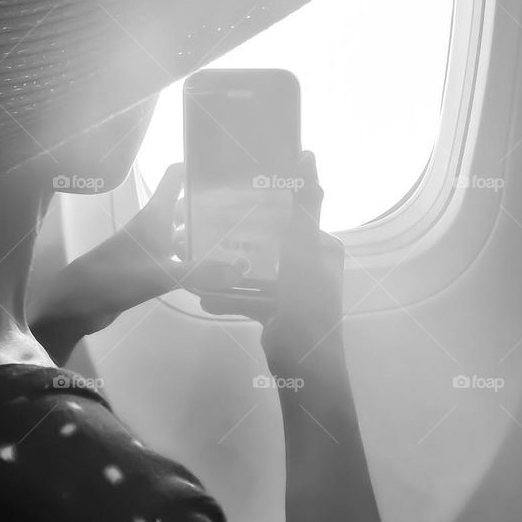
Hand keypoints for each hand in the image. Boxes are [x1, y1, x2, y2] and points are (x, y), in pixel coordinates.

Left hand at [29, 163, 243, 360]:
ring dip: (205, 237)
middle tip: (247, 211)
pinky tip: (216, 273)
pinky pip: (178, 260)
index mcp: (155, 214)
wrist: (80, 301)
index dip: (196, 166)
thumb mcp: (161, 273)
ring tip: (240, 241)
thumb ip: (201, 272)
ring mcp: (150, 247)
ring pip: (183, 235)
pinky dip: (195, 263)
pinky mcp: (148, 269)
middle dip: (211, 207)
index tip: (224, 166)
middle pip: (186, 207)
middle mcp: (154, 225)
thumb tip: (240, 270)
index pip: (176, 177)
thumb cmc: (117, 275)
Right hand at [188, 151, 344, 365]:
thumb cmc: (307, 300)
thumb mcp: (303, 246)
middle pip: (271, 244)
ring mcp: (291, 293)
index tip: (237, 193)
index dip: (268, 205)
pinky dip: (227, 298)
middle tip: (210, 225)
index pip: (294, 216)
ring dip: (229, 271)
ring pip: (255, 272)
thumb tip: (308, 156)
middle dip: (242, 239)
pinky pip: (247, 297)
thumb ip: (304, 204)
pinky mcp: (274, 313)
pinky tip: (202, 296)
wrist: (304, 365)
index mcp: (321, 249)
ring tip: (200, 259)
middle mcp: (309, 268)